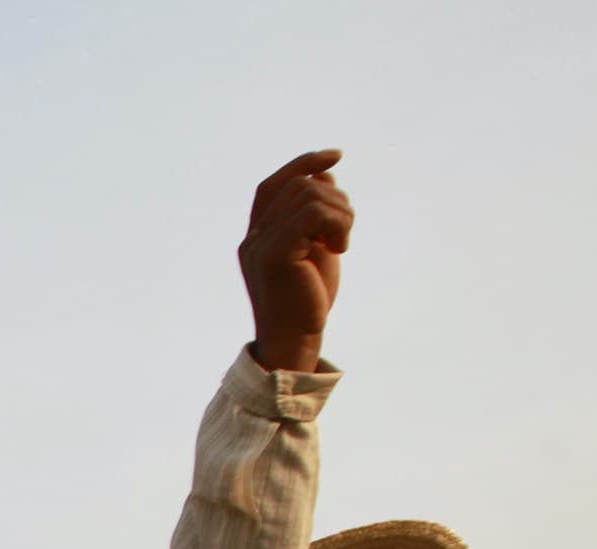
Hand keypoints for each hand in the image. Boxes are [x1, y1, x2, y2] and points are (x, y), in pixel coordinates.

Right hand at [239, 150, 349, 371]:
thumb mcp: (314, 250)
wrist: (293, 344)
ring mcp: (261, 244)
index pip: (274, 185)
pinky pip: (315, 212)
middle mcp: (253, 238)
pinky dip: (338, 224)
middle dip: (335, 199)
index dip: (303, 163)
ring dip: (340, 213)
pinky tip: (340, 249)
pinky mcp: (276, 253)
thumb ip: (315, 217)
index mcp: (257, 237)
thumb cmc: (306, 304)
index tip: (336, 156)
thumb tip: (325, 175)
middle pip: (300, 184)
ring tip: (341, 244)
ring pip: (310, 193)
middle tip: (343, 233)